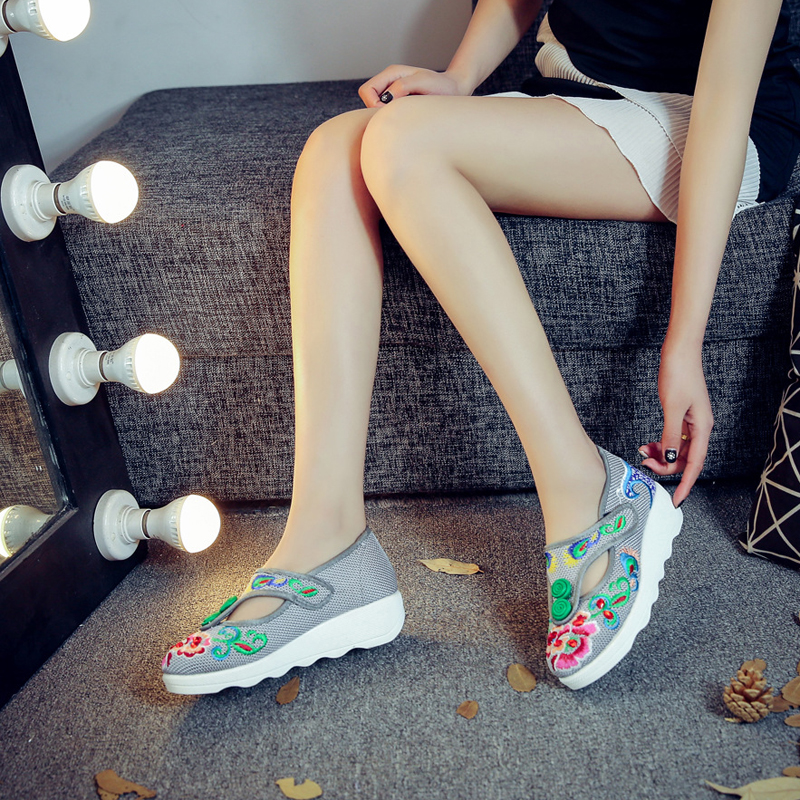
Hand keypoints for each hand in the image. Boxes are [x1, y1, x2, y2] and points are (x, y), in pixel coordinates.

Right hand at [358, 66, 468, 107]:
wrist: (454, 90)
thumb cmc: (441, 86)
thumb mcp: (423, 82)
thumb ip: (403, 86)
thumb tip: (387, 97)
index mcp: (392, 73)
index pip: (367, 90)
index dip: (372, 104)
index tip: (389, 112)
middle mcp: (389, 82)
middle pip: (367, 99)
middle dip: (376, 110)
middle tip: (397, 116)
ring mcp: (392, 92)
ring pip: (374, 107)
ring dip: (384, 114)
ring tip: (404, 116)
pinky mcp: (398, 102)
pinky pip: (385, 112)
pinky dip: (391, 117)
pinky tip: (405, 118)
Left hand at [638, 339, 713, 506]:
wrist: (679, 352)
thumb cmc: (679, 375)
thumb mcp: (672, 408)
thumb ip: (671, 435)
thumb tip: (668, 459)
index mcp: (703, 427)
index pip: (695, 464)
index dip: (686, 484)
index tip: (676, 500)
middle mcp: (701, 427)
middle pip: (685, 459)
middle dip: (665, 466)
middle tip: (644, 464)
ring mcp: (692, 422)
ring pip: (677, 449)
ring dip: (660, 454)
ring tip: (642, 452)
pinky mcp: (683, 416)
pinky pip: (673, 438)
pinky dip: (660, 443)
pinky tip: (647, 444)